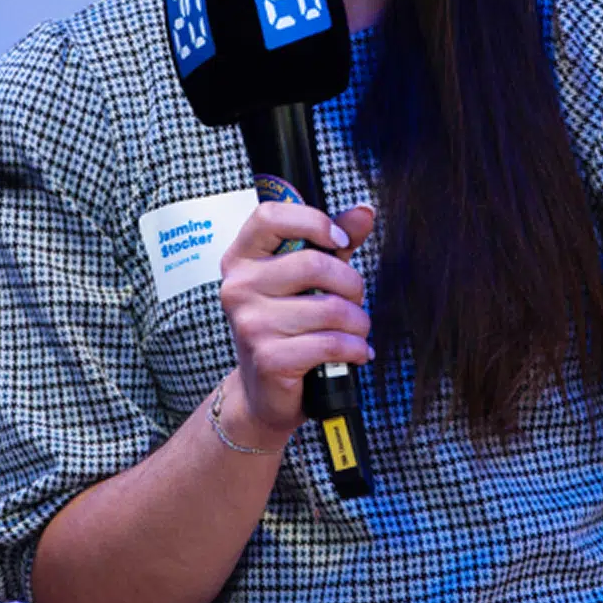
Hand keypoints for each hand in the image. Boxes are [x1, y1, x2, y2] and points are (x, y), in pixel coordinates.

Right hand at [218, 201, 375, 445]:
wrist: (263, 391)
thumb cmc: (288, 324)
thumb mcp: (308, 277)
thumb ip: (334, 241)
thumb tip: (365, 211)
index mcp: (242, 257)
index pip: (270, 216)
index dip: (313, 221)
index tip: (339, 240)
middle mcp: (238, 287)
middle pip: (313, 264)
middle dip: (351, 283)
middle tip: (355, 299)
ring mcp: (250, 323)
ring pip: (330, 308)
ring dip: (358, 322)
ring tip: (356, 330)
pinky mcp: (268, 358)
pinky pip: (330, 343)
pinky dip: (355, 348)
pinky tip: (356, 352)